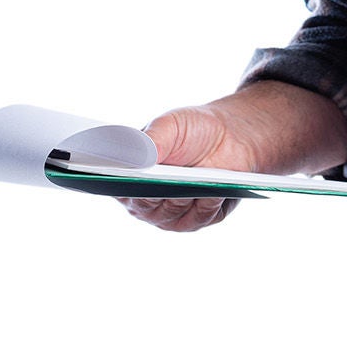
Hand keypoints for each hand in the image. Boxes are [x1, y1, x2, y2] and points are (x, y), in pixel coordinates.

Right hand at [118, 106, 258, 231]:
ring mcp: (171, 214)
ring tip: (194, 183)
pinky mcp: (197, 220)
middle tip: (165, 181)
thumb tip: (138, 157)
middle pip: (144, 205)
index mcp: (130, 175)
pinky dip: (206, 205)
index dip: (120, 183)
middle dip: (155, 192)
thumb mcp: (169, 125)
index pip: (116, 185)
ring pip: (171, 214)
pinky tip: (214, 192)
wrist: (230, 136)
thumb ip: (151, 140)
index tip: (128, 177)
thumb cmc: (193, 130)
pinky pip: (198, 219)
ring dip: (183, 198)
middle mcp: (146, 201)